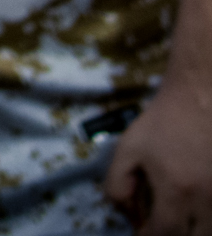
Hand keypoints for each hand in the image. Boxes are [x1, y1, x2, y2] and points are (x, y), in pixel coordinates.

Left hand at [103, 73, 211, 232]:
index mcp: (177, 191)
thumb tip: (129, 216)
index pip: (164, 234)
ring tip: (178, 215)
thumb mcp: (127, 149)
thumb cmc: (162, 123)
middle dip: (174, 235)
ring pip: (211, 230)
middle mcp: (207, 199)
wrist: (200, 98)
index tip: (142, 231)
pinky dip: (209, 218)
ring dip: (195, 229)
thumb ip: (118, 185)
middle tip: (161, 223)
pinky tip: (197, 208)